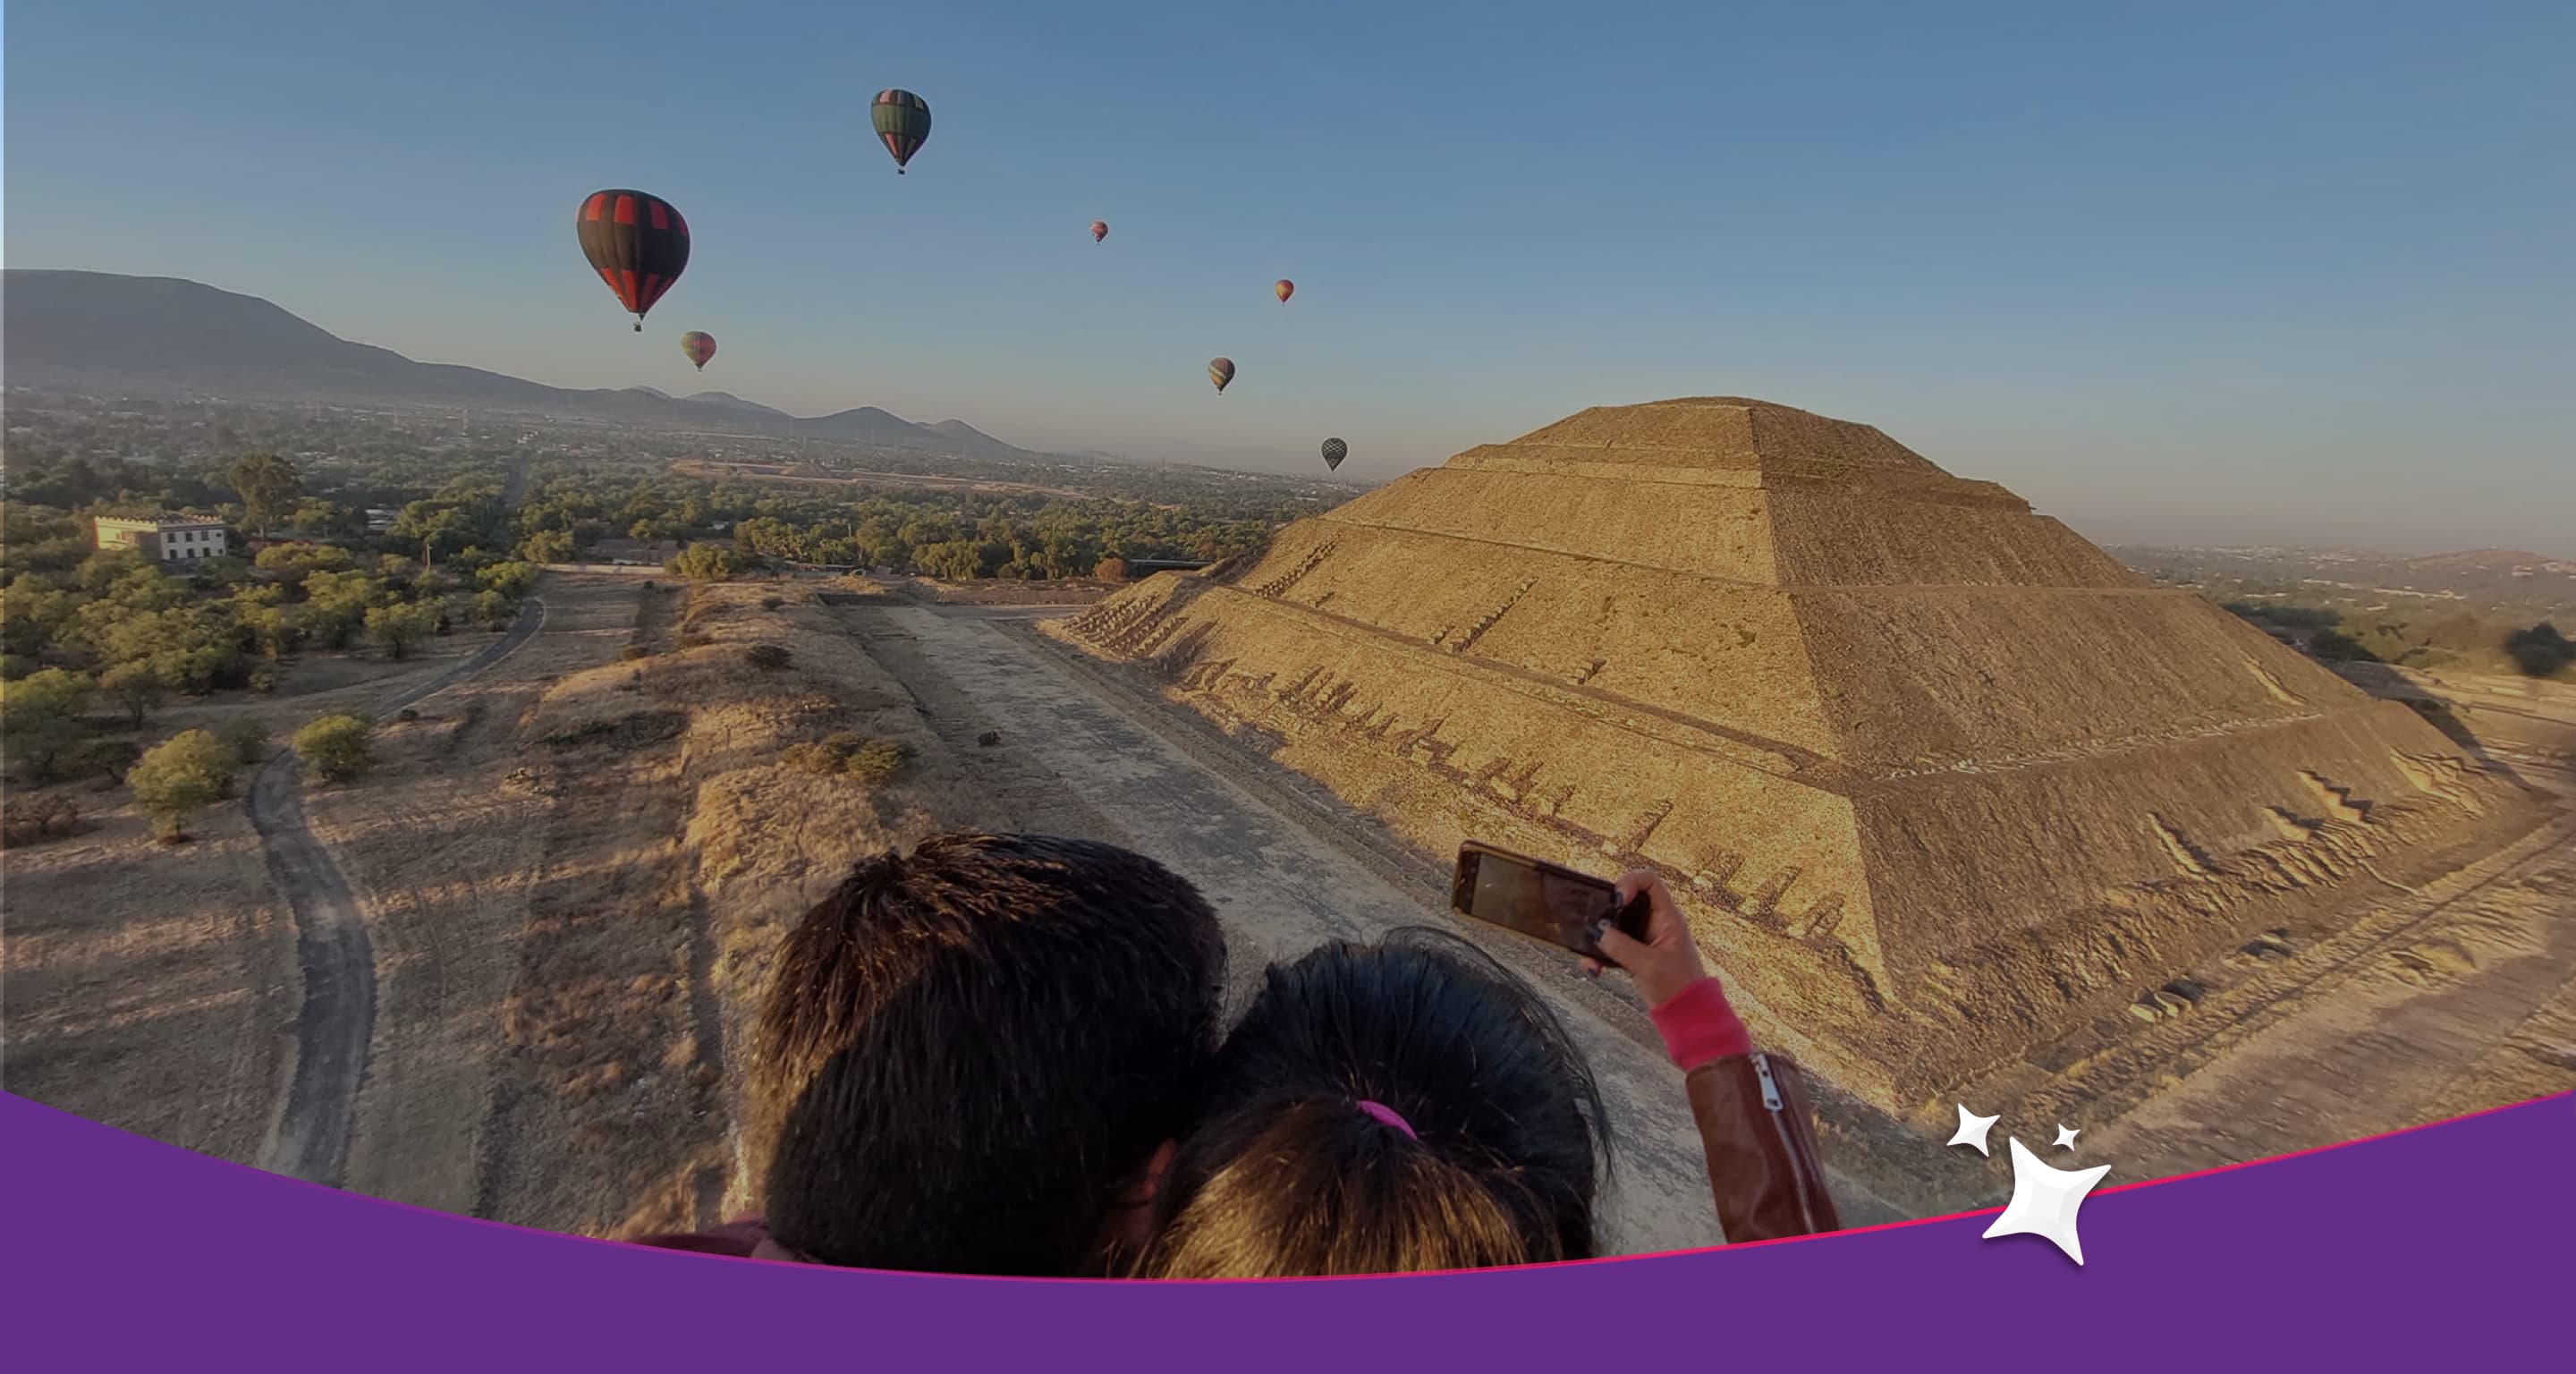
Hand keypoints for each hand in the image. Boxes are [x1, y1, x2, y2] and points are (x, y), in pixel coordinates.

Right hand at [1584, 870, 1707, 1007]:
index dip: (1629, 882)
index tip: (1616, 900)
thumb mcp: (1649, 966)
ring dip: (1600, 937)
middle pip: (1626, 900)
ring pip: (1615, 924)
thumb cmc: (1679, 988)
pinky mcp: (1635, 954)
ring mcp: (1644, 938)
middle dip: (1606, 911)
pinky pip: (1612, 945)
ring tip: (1591, 954)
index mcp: (1667, 917)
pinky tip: (1594, 967)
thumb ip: (1622, 947)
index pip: (1649, 882)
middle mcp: (1655, 923)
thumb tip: (1598, 931)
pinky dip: (1600, 954)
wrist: (1686, 1014)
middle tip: (1596, 925)